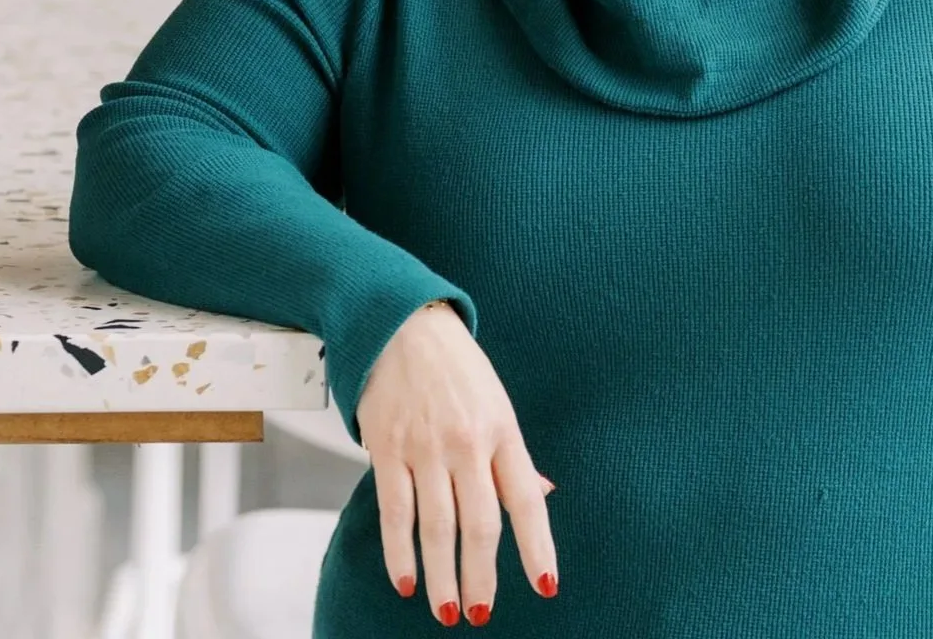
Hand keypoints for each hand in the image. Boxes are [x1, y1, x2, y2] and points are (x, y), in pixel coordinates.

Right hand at [355, 301, 558, 625]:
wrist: (400, 322)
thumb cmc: (455, 366)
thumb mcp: (498, 403)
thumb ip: (514, 457)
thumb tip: (542, 497)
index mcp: (502, 430)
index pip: (525, 500)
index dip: (538, 547)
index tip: (545, 586)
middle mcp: (466, 442)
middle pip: (478, 524)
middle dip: (481, 576)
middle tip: (480, 614)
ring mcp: (424, 447)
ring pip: (435, 527)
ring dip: (442, 576)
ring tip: (448, 611)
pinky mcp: (387, 448)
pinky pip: (394, 511)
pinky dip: (399, 552)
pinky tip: (406, 580)